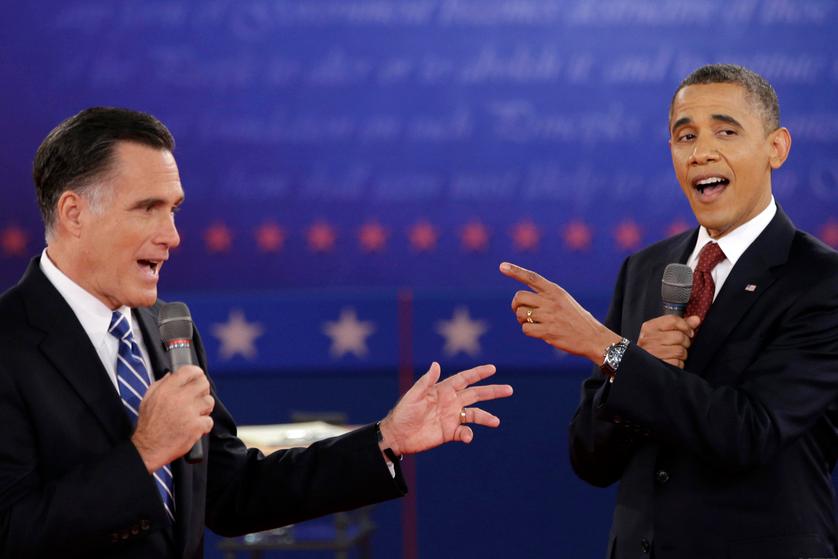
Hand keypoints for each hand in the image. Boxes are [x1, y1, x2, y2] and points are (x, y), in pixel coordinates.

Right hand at [131, 365, 214, 471]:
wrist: (148, 448)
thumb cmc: (149, 425)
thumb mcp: (148, 398)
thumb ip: (161, 384)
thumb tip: (172, 375)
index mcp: (167, 389)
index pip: (190, 370)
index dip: (196, 373)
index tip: (197, 377)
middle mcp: (179, 398)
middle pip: (204, 384)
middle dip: (203, 390)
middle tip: (198, 397)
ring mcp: (189, 412)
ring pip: (209, 402)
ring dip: (204, 408)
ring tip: (195, 414)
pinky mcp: (196, 426)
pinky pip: (209, 420)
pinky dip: (204, 425)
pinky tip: (194, 427)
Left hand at [377, 362, 512, 455]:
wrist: (397, 435)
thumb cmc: (403, 412)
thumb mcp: (414, 395)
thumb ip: (426, 381)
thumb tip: (436, 364)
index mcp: (443, 390)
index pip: (464, 379)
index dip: (478, 373)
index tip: (492, 368)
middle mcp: (451, 402)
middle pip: (476, 394)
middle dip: (492, 391)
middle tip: (509, 390)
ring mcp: (452, 417)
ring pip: (475, 414)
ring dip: (486, 417)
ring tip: (496, 421)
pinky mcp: (450, 432)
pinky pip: (464, 431)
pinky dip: (468, 434)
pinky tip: (468, 436)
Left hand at [500, 262, 620, 363]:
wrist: (592, 337)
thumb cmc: (575, 318)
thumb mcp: (564, 300)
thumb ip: (545, 296)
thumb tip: (521, 299)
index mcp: (555, 291)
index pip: (532, 277)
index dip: (516, 271)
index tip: (502, 266)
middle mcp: (551, 301)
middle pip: (519, 297)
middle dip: (515, 305)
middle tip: (520, 311)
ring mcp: (549, 316)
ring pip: (520, 314)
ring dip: (522, 320)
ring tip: (534, 323)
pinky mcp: (548, 332)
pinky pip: (525, 329)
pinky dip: (528, 331)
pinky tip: (539, 332)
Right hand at [638, 315, 700, 367]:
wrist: (641, 365)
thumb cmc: (654, 346)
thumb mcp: (663, 332)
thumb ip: (680, 325)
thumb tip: (696, 319)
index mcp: (649, 328)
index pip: (673, 320)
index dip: (685, 326)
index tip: (689, 332)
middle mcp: (649, 339)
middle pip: (679, 336)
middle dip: (684, 342)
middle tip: (679, 345)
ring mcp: (653, 353)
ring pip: (680, 351)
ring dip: (682, 354)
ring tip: (674, 354)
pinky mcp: (659, 365)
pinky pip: (678, 363)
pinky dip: (678, 364)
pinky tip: (672, 361)